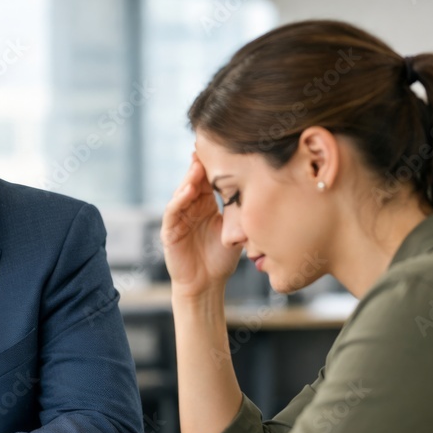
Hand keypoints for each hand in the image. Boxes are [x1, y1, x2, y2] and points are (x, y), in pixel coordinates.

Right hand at [161, 152, 241, 298]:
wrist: (207, 285)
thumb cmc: (222, 260)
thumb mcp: (235, 231)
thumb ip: (240, 212)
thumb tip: (263, 191)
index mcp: (206, 206)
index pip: (208, 180)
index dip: (213, 165)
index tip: (222, 147)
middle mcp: (191, 208)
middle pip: (194, 181)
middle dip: (199, 165)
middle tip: (205, 148)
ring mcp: (178, 219)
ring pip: (182, 193)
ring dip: (189, 179)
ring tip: (197, 166)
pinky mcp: (169, 231)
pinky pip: (172, 212)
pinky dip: (179, 200)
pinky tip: (188, 191)